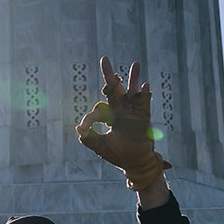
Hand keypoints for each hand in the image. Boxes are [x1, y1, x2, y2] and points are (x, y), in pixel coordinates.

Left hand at [75, 56, 171, 192]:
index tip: (85, 126)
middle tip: (104, 59)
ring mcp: (133, 113)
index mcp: (110, 116)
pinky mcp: (143, 118)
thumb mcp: (100, 146)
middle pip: (115, 89)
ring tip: (136, 64)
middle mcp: (122, 111)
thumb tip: (78, 127)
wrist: (136, 164)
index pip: (99, 108)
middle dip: (110, 75)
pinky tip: (145, 85)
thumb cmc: (119, 155)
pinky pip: (144, 103)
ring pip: (132, 91)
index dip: (90, 117)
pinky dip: (145, 94)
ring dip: (133, 78)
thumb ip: (88, 138)